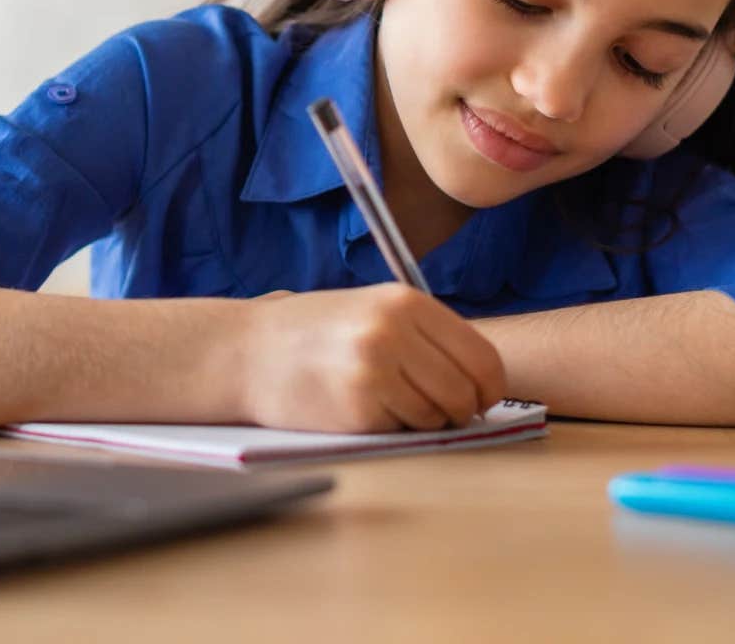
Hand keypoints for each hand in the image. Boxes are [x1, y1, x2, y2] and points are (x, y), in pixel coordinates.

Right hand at [238, 283, 505, 432]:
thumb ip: (424, 334)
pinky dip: (391, 429)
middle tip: (442, 412)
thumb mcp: (372, 310)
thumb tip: (482, 379)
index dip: (488, 388)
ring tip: (389, 403)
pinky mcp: (357, 410)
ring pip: (435, 416)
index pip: (482, 358)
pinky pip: (400, 432)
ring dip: (423, 421)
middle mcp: (394, 332)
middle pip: (464, 392)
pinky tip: (363, 410)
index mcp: (405, 302)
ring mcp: (375, 372)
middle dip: (459, 410)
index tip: (479, 399)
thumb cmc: (313, 332)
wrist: (246, 352)